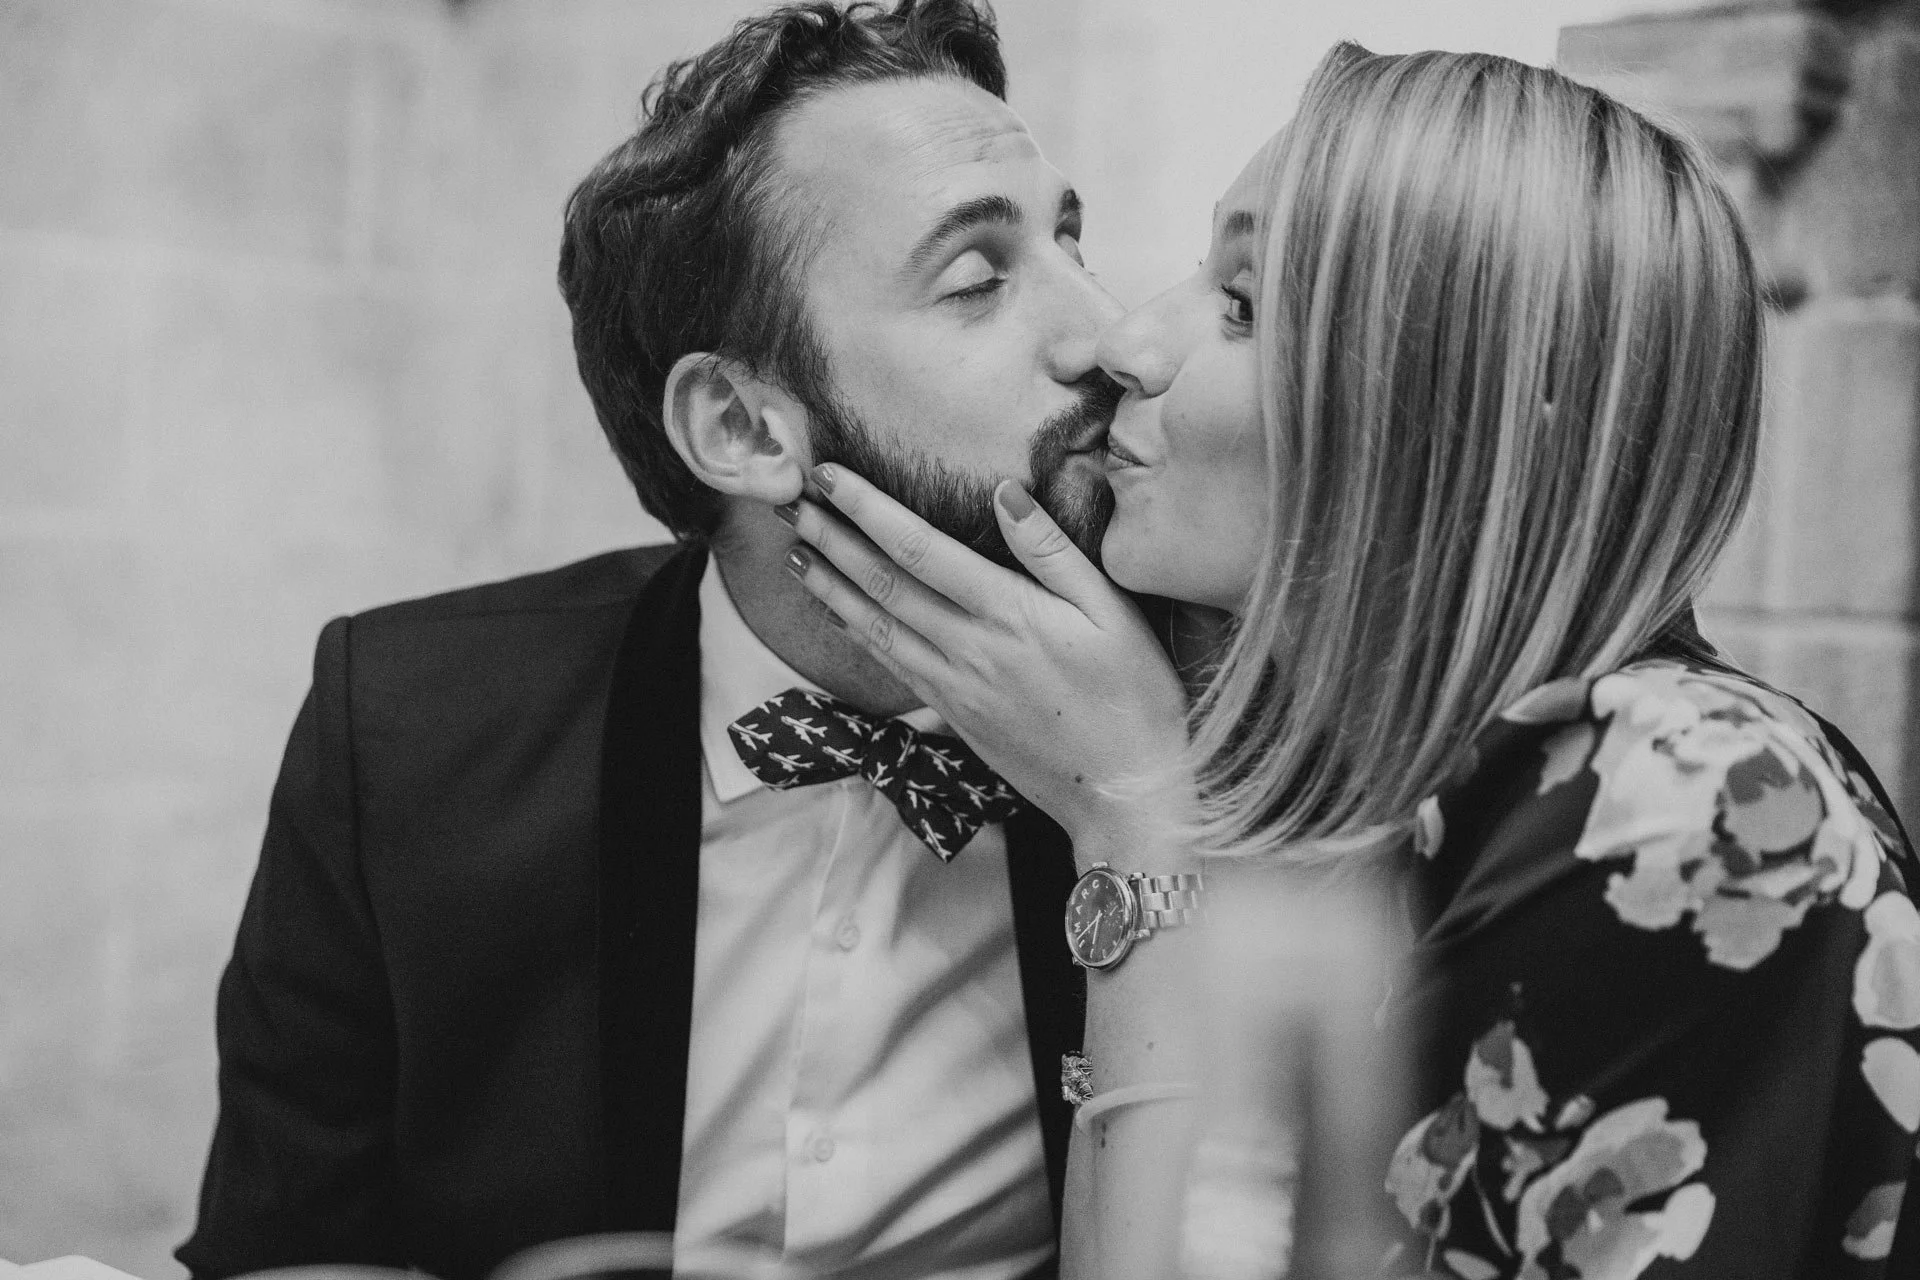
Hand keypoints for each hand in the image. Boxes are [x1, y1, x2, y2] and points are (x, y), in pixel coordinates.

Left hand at [784, 464, 1190, 862]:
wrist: (1124, 793)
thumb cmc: (1134, 697)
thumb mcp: (1114, 613)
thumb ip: (1053, 551)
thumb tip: (1006, 492)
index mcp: (1008, 614)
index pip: (919, 549)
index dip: (868, 509)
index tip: (830, 475)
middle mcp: (968, 648)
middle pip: (883, 584)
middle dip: (832, 539)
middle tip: (789, 504)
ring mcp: (954, 686)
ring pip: (875, 626)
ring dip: (829, 586)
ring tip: (794, 552)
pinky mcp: (953, 714)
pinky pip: (891, 664)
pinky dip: (856, 632)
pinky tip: (837, 613)